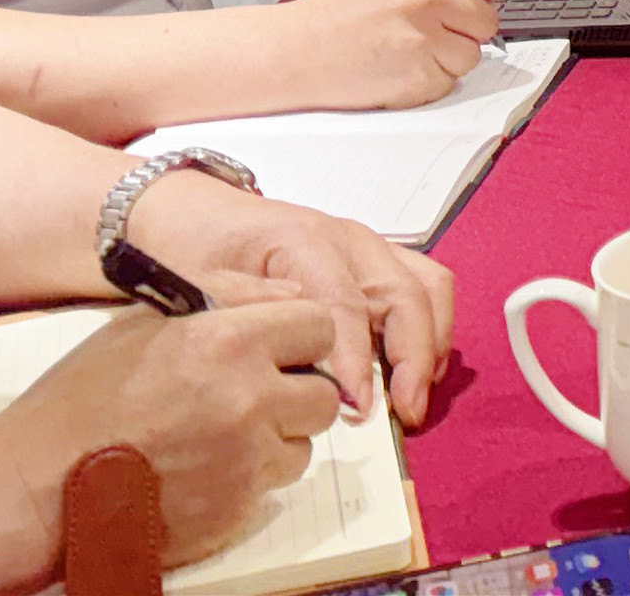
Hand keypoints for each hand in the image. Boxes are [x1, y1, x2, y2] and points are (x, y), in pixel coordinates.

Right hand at [0, 302, 344, 564]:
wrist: (45, 481)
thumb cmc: (88, 396)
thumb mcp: (149, 319)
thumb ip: (230, 294)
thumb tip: (292, 293)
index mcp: (229, 341)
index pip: (320, 326)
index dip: (300, 336)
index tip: (280, 347)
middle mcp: (250, 399)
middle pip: (323, 393)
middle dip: (296, 392)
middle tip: (256, 394)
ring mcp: (247, 459)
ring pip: (305, 443)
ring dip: (278, 438)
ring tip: (222, 432)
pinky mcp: (238, 507)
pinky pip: (273, 485)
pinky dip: (252, 476)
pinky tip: (207, 465)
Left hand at [123, 170, 460, 427]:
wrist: (198, 215)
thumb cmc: (199, 250)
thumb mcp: (205, 289)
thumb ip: (246, 330)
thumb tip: (288, 384)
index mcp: (303, 242)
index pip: (344, 305)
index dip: (355, 362)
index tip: (357, 409)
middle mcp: (349, 241)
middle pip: (403, 295)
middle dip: (411, 358)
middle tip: (402, 413)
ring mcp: (370, 248)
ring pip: (429, 287)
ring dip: (430, 345)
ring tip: (413, 399)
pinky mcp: (380, 260)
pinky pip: (427, 288)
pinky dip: (431, 332)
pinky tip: (413, 375)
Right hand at [283, 0, 509, 114]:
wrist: (300, 50)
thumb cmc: (337, 8)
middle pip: (488, 16)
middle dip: (467, 25)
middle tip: (435, 28)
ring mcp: (425, 37)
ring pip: (473, 52)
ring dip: (449, 55)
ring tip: (412, 47)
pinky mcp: (420, 75)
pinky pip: (450, 79)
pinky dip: (432, 78)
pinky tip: (402, 66)